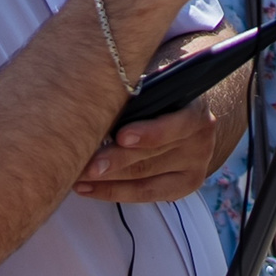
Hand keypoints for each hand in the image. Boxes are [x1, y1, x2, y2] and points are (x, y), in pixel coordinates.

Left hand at [72, 98, 225, 202]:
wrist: (188, 113)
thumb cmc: (161, 93)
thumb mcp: (156, 82)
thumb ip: (137, 88)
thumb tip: (101, 90)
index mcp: (195, 111)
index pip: (175, 125)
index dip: (148, 133)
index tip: (121, 137)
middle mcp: (200, 142)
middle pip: (151, 156)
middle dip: (115, 162)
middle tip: (84, 166)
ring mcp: (194, 167)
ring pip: (143, 178)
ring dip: (105, 180)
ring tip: (76, 177)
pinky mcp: (184, 186)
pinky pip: (144, 194)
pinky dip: (112, 192)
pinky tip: (86, 189)